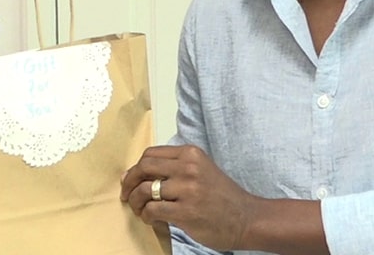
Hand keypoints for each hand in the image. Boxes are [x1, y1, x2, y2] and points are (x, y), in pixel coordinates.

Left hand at [120, 144, 260, 250]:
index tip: (130, 179)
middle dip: (129, 182)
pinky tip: (150, 218)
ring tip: (139, 209)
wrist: (247, 218)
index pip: (151, 154)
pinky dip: (146, 215)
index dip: (135, 167)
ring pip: (146, 190)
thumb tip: (138, 173)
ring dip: (136, 201)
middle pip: (144, 167)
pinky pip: (153, 209)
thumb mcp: (202, 170)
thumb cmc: (222, 196)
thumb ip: (175, 168)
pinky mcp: (186, 211)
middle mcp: (188, 167)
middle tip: (126, 194)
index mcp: (191, 153)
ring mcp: (188, 189)